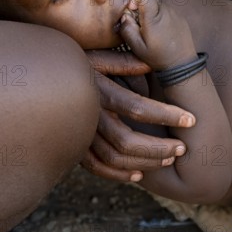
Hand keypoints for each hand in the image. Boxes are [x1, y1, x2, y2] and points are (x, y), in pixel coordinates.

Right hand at [83, 50, 194, 181]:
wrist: (40, 77)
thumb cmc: (74, 62)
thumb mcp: (98, 55)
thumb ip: (124, 61)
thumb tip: (152, 63)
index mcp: (98, 90)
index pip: (137, 107)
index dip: (167, 115)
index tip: (191, 119)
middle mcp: (88, 115)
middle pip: (127, 141)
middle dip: (158, 147)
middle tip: (182, 147)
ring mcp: (79, 134)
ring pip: (114, 159)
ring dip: (145, 162)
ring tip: (168, 158)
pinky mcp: (74, 146)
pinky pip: (96, 168)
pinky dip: (118, 175)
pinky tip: (139, 175)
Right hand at [119, 0, 197, 69]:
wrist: (181, 63)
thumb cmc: (158, 56)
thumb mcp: (137, 47)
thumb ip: (127, 30)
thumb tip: (125, 16)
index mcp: (153, 18)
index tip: (132, 9)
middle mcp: (165, 12)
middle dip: (142, 8)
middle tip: (140, 24)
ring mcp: (174, 13)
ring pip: (158, 5)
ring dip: (151, 13)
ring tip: (152, 31)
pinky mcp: (180, 16)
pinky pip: (166, 11)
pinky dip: (160, 17)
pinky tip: (161, 31)